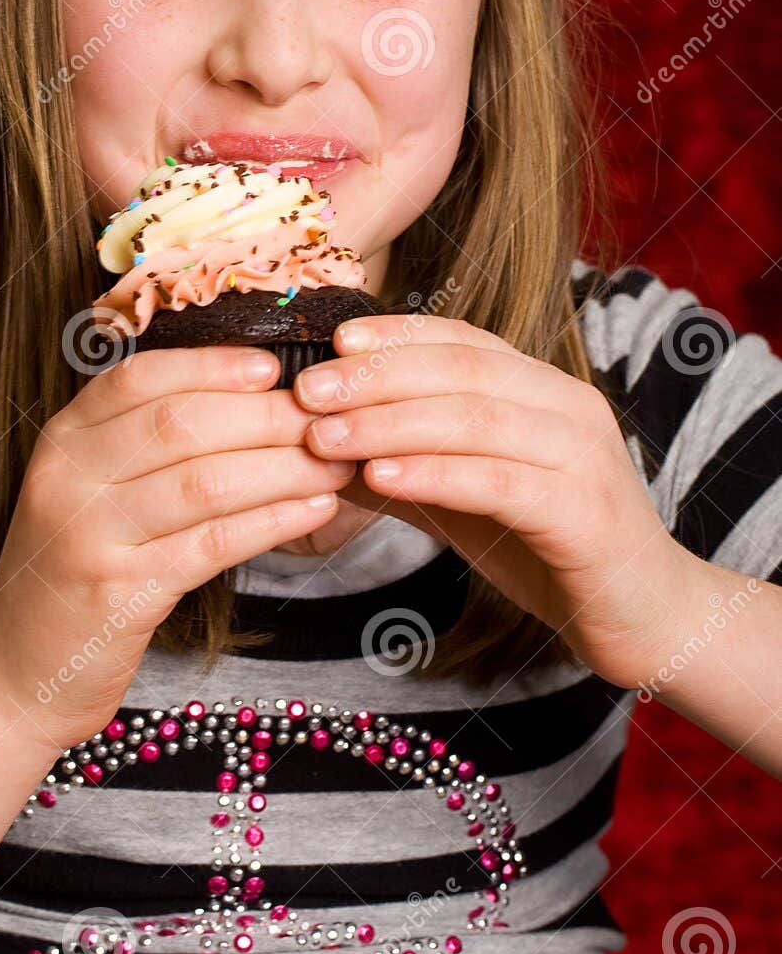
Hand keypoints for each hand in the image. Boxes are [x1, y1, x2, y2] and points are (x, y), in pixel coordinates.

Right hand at [0, 345, 353, 753]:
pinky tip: (314, 509)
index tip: (272, 366)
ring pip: (205, 481)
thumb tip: (245, 390)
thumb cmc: (71, 571)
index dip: (212, 366)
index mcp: (62, 439)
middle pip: (181, 423)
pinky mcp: (121, 595)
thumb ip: (140, 441)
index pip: (141, 377)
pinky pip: (213, 544)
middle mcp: (68, 479)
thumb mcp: (85, 489)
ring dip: (282, 467)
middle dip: (265, 416)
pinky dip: (273, 520)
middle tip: (325, 418)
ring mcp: (90, 537)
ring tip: (334, 463)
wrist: (15, 673)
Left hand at [293, 313, 696, 688]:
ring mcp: (583, 456)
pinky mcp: (585, 514)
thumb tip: (322, 445)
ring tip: (324, 437)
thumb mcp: (468, 499)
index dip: (396, 335)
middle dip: (376, 376)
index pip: (463, 339)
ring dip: (389, 423)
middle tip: (307, 392)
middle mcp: (569, 407)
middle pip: (462, 369)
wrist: (646, 618)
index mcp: (546, 389)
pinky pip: (499, 482)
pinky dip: (434, 474)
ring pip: (475, 419)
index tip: (332, 340)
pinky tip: (380, 478)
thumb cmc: (552, 551)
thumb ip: (407, 466)